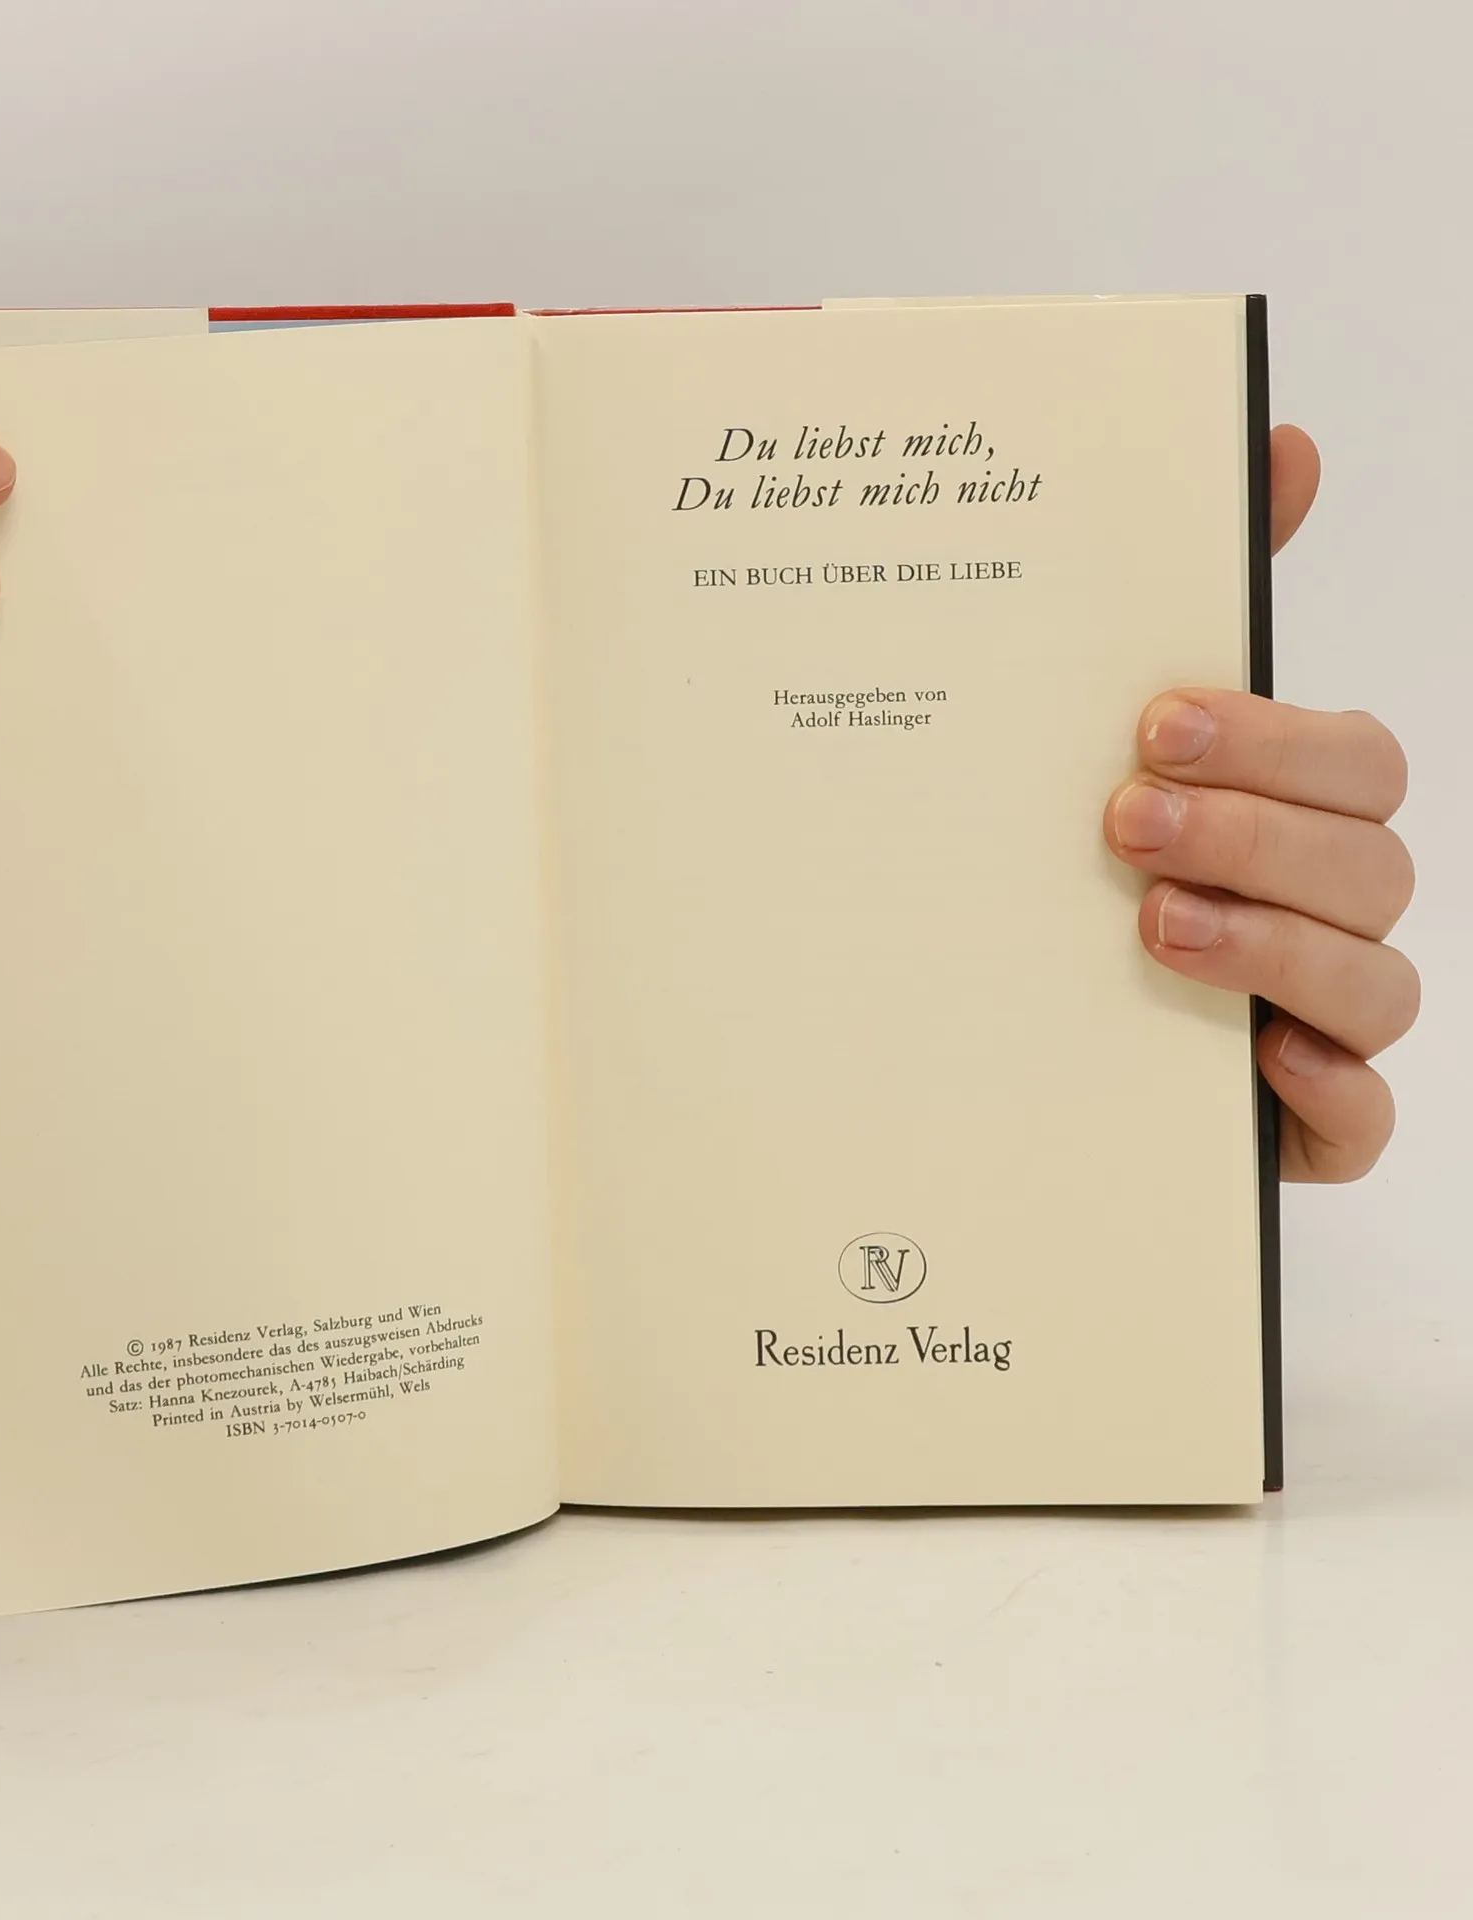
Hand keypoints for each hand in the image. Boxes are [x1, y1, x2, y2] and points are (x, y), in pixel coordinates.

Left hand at [1105, 426, 1416, 1181]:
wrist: (994, 1030)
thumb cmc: (1079, 860)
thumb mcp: (1107, 736)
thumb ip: (1196, 599)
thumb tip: (1283, 439)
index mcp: (1294, 812)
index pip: (1355, 763)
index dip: (1274, 739)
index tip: (1150, 723)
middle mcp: (1325, 910)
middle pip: (1371, 864)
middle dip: (1255, 834)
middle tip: (1123, 821)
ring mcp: (1322, 1018)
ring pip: (1377, 985)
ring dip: (1270, 947)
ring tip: (1150, 927)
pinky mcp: (1299, 1122)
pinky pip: (1362, 1122)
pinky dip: (1328, 1093)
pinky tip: (1254, 1054)